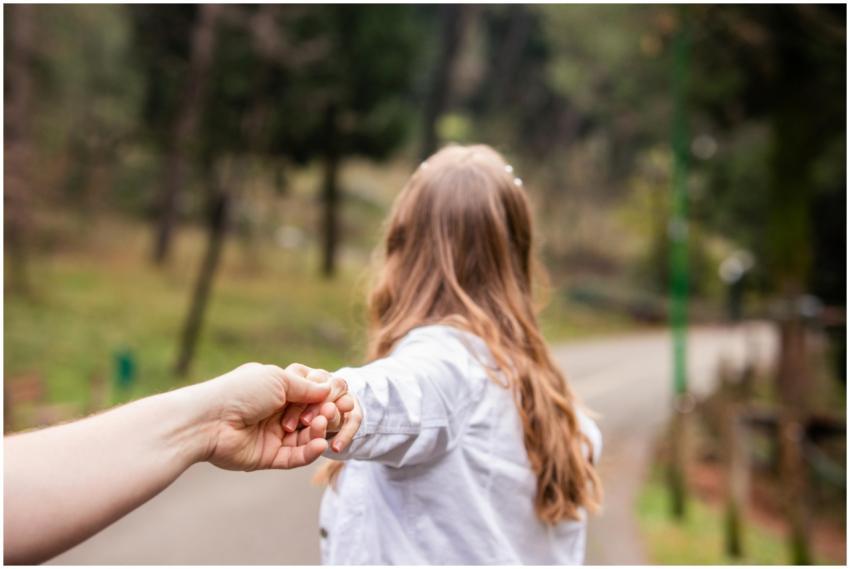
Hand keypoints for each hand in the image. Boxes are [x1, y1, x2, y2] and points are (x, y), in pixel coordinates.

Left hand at [202, 362, 338, 470]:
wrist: (209, 420)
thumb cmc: (241, 392)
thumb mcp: (278, 379)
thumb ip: (305, 386)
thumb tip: (328, 388)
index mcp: (275, 391)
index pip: (308, 396)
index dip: (321, 398)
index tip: (333, 398)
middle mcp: (275, 413)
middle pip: (310, 417)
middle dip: (322, 415)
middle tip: (328, 413)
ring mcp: (272, 436)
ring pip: (305, 438)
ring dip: (317, 432)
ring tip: (322, 426)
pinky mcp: (268, 456)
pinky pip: (294, 457)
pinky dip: (309, 452)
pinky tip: (320, 445)